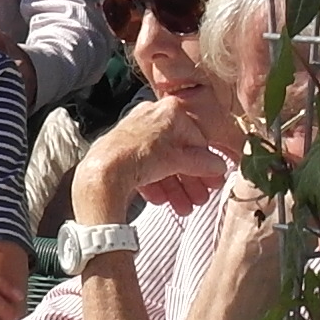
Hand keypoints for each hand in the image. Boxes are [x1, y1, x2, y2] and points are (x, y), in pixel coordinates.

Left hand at [76, 95, 227, 221]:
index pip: (196, 138)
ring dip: (176, 188)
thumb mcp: (177, 160)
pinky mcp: (122, 152)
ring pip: (162, 164)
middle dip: (190, 180)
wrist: (102, 171)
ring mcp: (135, 135)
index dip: (206, 163)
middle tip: (200, 197)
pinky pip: (145, 169)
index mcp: (167, 112)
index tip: (213, 180)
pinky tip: (162, 200)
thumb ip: (201, 163)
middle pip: (178, 154)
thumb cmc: (137, 156)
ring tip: (184, 207)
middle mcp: (150, 118)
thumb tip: (217, 166)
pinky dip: (156, 185)